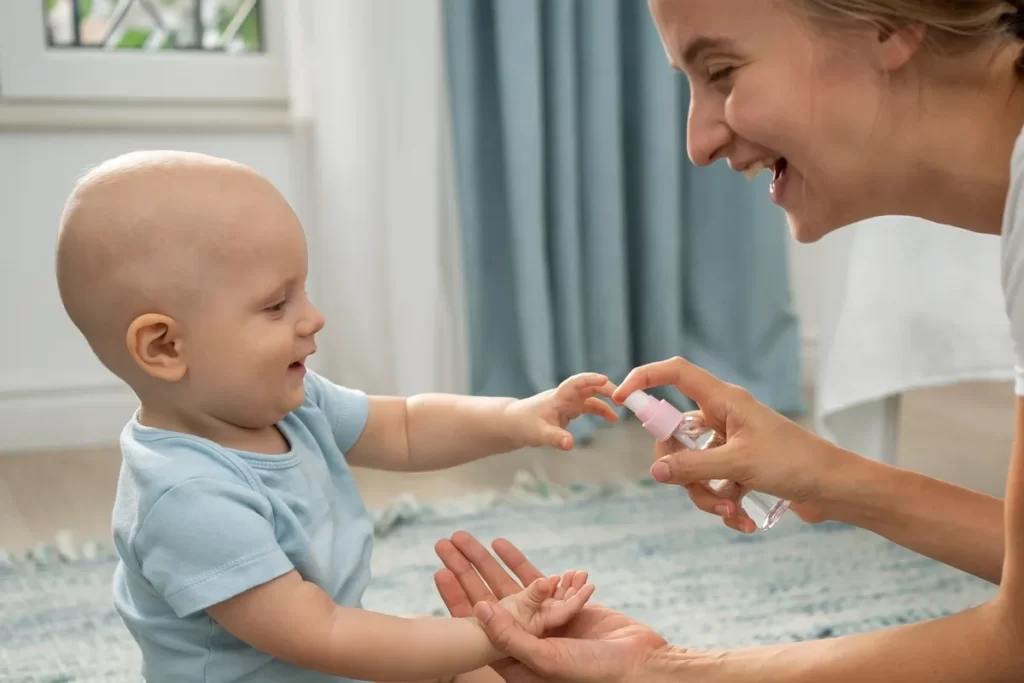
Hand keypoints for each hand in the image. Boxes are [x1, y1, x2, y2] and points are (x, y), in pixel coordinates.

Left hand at [434, 532, 669, 682]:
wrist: (640, 663)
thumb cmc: (593, 673)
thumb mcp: (545, 658)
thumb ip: (510, 636)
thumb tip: (478, 610)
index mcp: (514, 661)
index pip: (475, 627)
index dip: (456, 599)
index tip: (439, 572)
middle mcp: (524, 642)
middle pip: (487, 599)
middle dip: (466, 571)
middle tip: (444, 543)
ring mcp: (542, 623)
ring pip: (508, 586)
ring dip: (487, 561)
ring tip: (465, 537)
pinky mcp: (562, 607)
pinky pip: (536, 581)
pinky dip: (521, 563)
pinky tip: (502, 544)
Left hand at [504, 373, 618, 450]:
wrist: (513, 424)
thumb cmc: (523, 425)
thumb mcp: (539, 434)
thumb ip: (555, 438)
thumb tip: (570, 444)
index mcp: (558, 397)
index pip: (576, 383)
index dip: (590, 379)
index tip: (605, 379)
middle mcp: (565, 397)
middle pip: (589, 387)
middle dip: (606, 389)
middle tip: (623, 397)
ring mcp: (568, 402)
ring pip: (591, 397)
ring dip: (606, 400)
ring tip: (622, 409)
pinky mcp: (569, 410)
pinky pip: (589, 407)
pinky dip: (601, 411)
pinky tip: (612, 419)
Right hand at [613, 356, 857, 529]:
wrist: (835, 489)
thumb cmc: (795, 464)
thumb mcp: (738, 465)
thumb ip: (692, 467)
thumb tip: (654, 471)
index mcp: (724, 401)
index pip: (676, 374)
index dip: (645, 379)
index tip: (621, 398)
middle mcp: (724, 418)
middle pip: (676, 436)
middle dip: (682, 471)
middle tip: (699, 489)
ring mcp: (731, 444)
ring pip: (693, 467)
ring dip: (706, 496)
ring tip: (730, 511)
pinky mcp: (740, 468)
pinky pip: (713, 485)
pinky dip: (723, 505)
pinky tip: (743, 520)